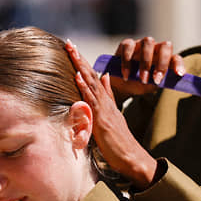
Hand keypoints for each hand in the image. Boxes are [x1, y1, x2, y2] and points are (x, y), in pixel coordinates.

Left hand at [65, 40, 157, 188]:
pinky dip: (85, 88)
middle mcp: (105, 102)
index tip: (72, 49)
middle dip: (79, 59)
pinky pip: (92, 101)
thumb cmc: (119, 141)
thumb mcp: (112, 114)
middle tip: (69, 43)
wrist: (132, 157)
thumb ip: (108, 95)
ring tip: (72, 52)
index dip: (82, 63)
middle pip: (91, 76)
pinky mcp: (102, 120)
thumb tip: (104, 77)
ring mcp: (104, 110)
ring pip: (91, 84)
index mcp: (105, 101)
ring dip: (80, 67)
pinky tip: (78, 77)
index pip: (92, 77)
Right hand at [109, 37, 186, 98]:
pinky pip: (128, 47)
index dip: (178, 65)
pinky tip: (126, 75)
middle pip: (165, 46)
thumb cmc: (138, 84)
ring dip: (146, 62)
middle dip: (162, 63)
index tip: (178, 74)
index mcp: (164, 59)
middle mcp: (155, 48)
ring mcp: (141, 44)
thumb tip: (158, 82)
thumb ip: (155, 83)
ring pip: (148, 42)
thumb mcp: (149, 86)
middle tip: (156, 80)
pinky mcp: (126, 44)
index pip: (176, 58)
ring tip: (142, 79)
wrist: (121, 84)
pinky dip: (127, 62)